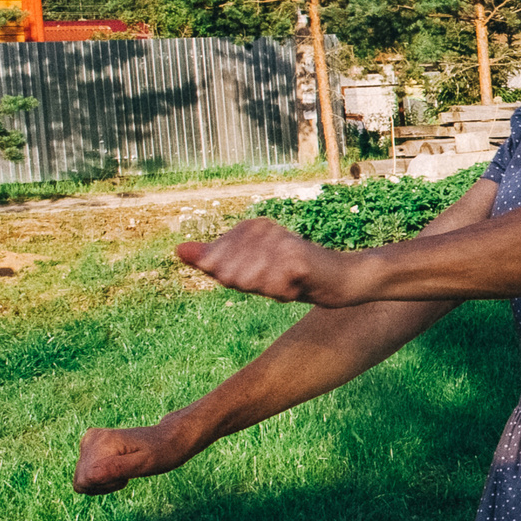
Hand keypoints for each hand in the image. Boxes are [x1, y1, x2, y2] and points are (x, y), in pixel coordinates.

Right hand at [75, 420, 194, 495]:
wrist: (169, 437)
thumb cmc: (162, 452)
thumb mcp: (145, 464)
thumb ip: (117, 469)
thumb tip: (89, 475)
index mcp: (101, 443)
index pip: (85, 481)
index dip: (104, 486)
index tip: (125, 476)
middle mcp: (90, 439)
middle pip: (81, 481)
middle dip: (103, 485)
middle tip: (127, 473)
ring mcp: (89, 441)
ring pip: (81, 479)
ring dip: (102, 482)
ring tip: (124, 469)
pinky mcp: (90, 445)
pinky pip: (85, 474)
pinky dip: (101, 477)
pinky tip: (118, 468)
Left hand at [177, 217, 356, 303]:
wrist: (342, 279)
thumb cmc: (293, 276)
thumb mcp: (249, 268)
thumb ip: (213, 259)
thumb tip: (178, 250)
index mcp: (248, 226)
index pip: (213, 265)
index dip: (236, 280)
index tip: (265, 274)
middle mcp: (262, 228)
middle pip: (226, 274)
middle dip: (250, 286)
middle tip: (278, 280)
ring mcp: (278, 240)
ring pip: (246, 282)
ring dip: (268, 290)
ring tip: (289, 282)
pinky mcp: (295, 257)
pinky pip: (269, 288)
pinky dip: (283, 294)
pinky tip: (299, 285)